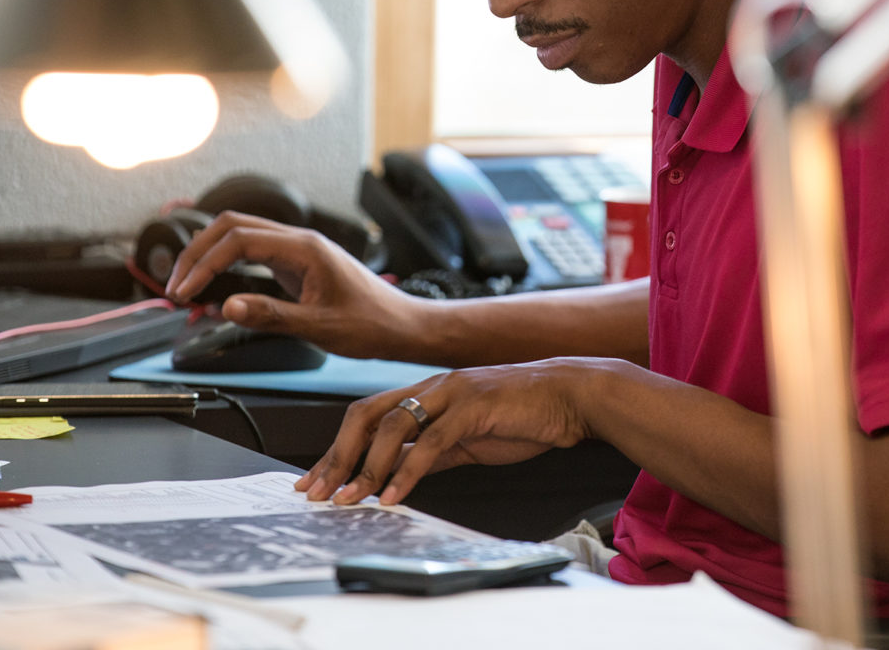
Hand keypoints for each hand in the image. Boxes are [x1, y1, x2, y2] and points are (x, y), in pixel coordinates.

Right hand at [164, 211, 411, 358]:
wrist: (402, 327)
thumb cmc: (371, 325)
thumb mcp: (318, 326)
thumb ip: (271, 315)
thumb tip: (227, 306)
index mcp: (305, 248)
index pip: (238, 240)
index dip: (204, 263)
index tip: (184, 292)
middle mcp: (300, 242)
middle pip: (233, 227)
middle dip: (197, 252)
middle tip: (176, 286)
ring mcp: (299, 251)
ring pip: (242, 237)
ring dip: (211, 256)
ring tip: (188, 287)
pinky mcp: (300, 265)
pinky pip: (255, 255)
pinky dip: (229, 267)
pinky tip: (218, 291)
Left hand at [296, 359, 594, 505]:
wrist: (571, 396)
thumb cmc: (525, 415)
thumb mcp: (469, 436)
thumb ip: (434, 451)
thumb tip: (399, 476)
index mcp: (429, 392)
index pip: (368, 416)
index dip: (338, 448)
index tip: (317, 480)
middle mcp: (433, 387)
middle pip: (366, 416)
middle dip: (337, 456)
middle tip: (319, 492)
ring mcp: (452, 394)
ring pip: (392, 426)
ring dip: (366, 467)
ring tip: (351, 499)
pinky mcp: (473, 408)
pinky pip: (431, 442)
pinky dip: (407, 472)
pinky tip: (393, 496)